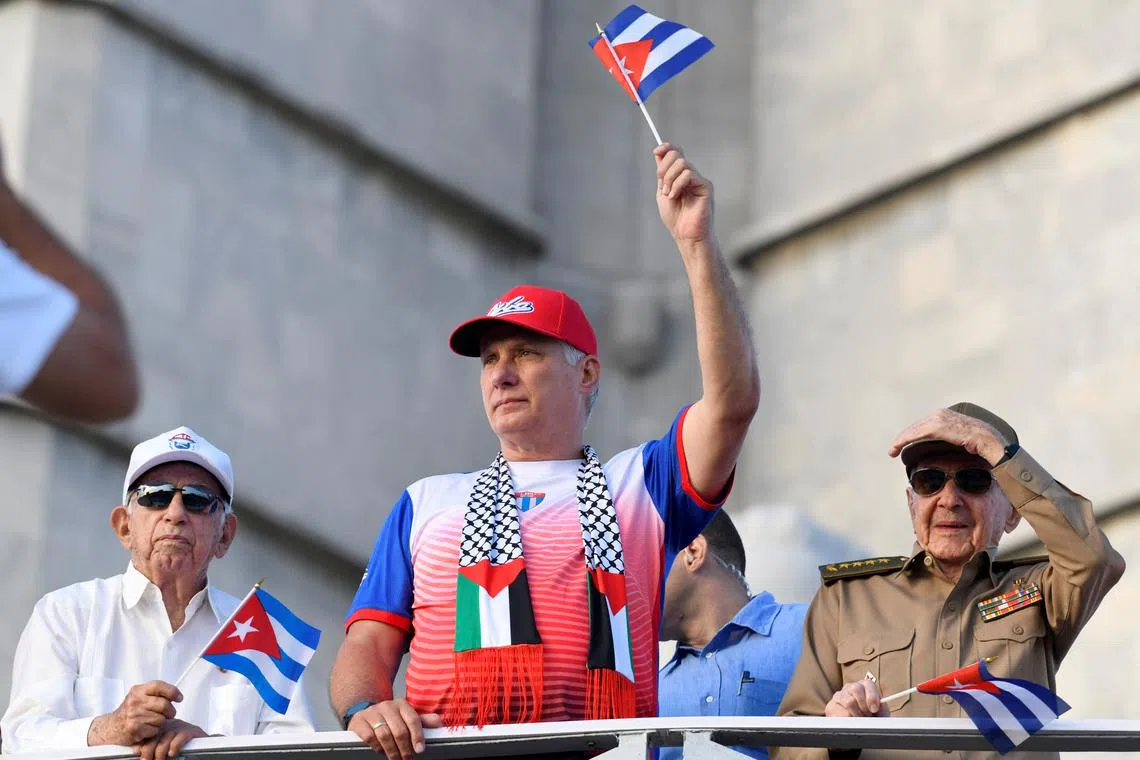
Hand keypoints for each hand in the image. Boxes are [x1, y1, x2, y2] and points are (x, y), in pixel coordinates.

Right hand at [88, 680, 181, 745]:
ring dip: (161, 723)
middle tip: (169, 714)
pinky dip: (154, 731)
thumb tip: (176, 695)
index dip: (172, 691)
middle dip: (170, 711)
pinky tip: (147, 729)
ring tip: (153, 722)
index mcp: (138, 691)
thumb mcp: (139, 696)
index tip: (179, 698)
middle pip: (164, 704)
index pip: (159, 686)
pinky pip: (155, 730)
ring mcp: (134, 715)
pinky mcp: (134, 728)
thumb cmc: (130, 711)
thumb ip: (155, 693)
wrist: (111, 727)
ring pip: (161, 719)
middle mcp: (135, 701)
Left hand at [132, 719, 207, 759]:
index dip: (143, 747)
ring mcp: (181, 727)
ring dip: (161, 752)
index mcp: (161, 727)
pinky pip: (180, 737)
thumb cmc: (182, 746)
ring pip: (166, 739)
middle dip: (149, 751)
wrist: (203, 744)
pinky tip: (172, 753)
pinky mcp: (192, 731)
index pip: (148, 735)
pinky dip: (175, 746)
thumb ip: (151, 745)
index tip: (140, 756)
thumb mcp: (163, 744)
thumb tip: (135, 750)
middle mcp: (170, 725)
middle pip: (155, 737)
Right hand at [349, 699, 440, 758]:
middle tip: (408, 758)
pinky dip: (377, 747)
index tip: (420, 750)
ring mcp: (372, 713)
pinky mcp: (359, 721)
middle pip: (399, 730)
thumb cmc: (390, 718)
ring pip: (384, 735)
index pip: (413, 719)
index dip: (417, 736)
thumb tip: (438, 722)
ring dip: (392, 750)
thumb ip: (422, 721)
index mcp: (401, 704)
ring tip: (396, 758)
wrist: (365, 713)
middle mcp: (387, 706)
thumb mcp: (406, 717)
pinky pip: (369, 737)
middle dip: (405, 748)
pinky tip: (381, 751)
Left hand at [654, 143, 712, 244]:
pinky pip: (688, 175)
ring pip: (682, 164)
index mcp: (681, 176)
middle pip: (677, 155)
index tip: (656, 151)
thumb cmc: (676, 218)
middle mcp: (691, 175)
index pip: (677, 152)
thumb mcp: (662, 192)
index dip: (667, 147)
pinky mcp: (705, 186)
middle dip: (664, 168)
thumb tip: (659, 153)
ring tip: (669, 195)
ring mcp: (699, 180)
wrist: (685, 235)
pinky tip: (675, 196)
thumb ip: (662, 174)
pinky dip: (677, 184)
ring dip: (669, 179)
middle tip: (662, 185)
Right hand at [824, 677, 888, 717]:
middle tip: (866, 716)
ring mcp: (838, 696)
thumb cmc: (869, 719)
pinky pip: (839, 712)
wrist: (855, 729)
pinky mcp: (830, 707)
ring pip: (848, 702)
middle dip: (863, 706)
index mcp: (863, 686)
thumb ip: (882, 708)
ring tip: (858, 720)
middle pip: (856, 689)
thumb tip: (881, 705)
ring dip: (856, 715)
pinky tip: (849, 722)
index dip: (872, 696)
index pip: (867, 683)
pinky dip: (847, 720)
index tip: (874, 709)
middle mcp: (849, 688)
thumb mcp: (879, 714)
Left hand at [888, 407, 1007, 465]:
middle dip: (905, 436)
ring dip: (904, 438)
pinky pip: (922, 431)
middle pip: (920, 425)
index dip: (913, 434)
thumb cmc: (987, 449)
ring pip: (918, 427)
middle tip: (893, 449)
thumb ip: (958, 441)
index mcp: (953, 418)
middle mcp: (948, 415)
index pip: (927, 424)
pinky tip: (900, 445)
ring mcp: (947, 419)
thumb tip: (954, 447)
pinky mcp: (945, 426)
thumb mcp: (968, 443)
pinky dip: (909, 438)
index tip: (902, 444)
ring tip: (893, 449)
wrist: (999, 448)